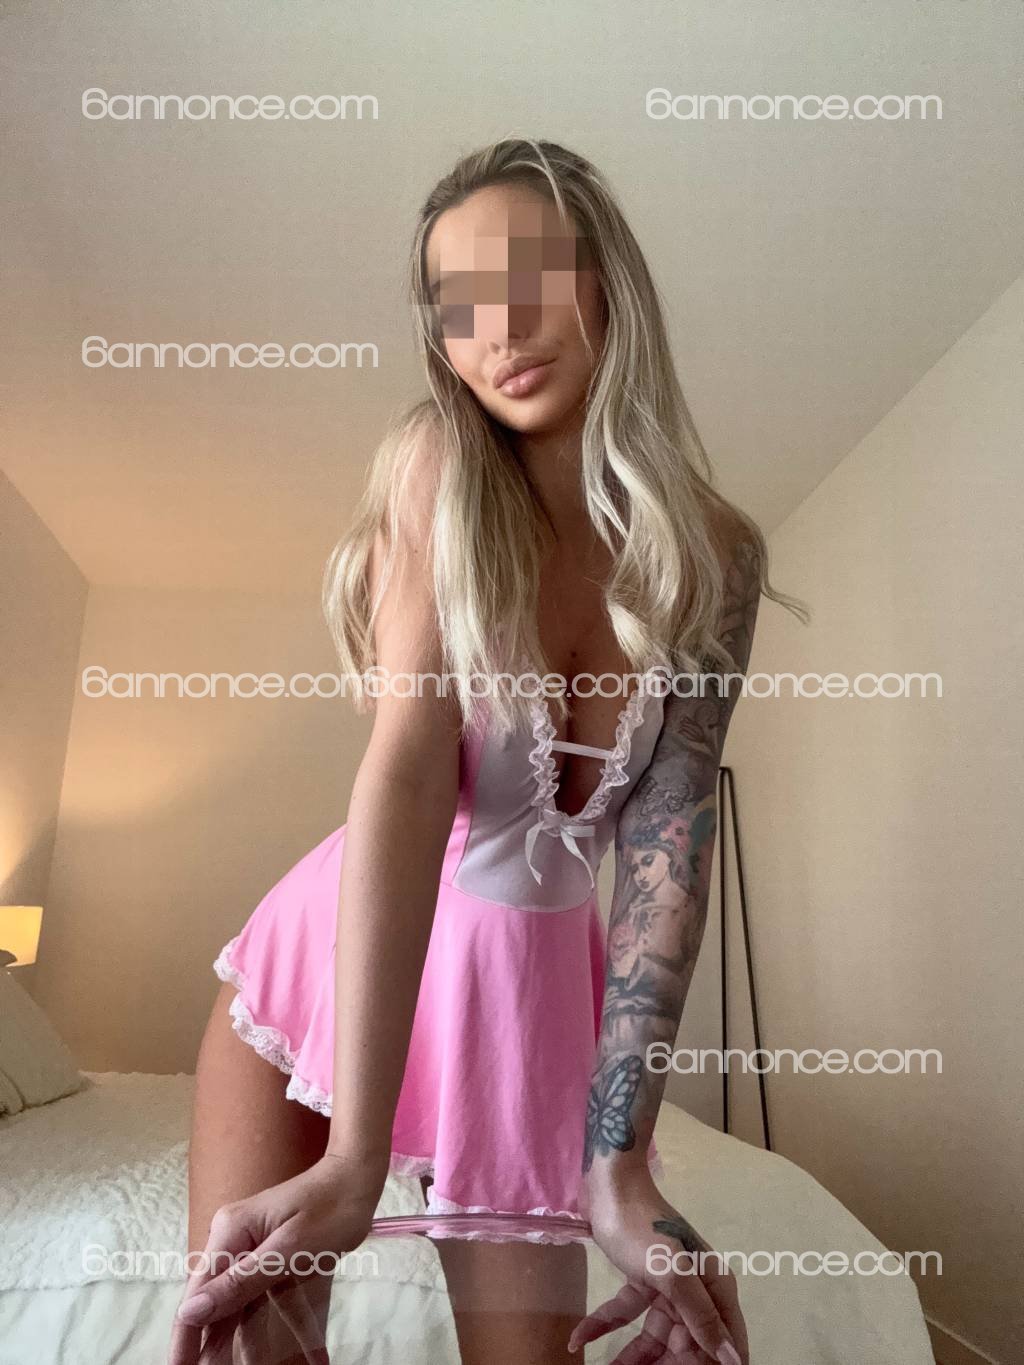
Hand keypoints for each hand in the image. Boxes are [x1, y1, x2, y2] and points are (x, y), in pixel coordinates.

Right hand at [167, 1149, 386, 1364]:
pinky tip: (306, 1354)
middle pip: (217, 1304)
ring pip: (243, 1307)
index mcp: (229, 1233)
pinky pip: (268, 1298)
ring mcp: (252, 1250)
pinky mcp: (271, 1258)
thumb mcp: (289, 1249)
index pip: (198, 1293)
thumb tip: (190, 1312)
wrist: (358, 1176)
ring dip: (249, 1345)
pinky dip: (284, 1326)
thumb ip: (240, 1282)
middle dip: (214, 1346)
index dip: (186, 1338)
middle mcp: (233, 1241)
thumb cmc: (330, 1207)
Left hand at [575, 1162, 748, 1364]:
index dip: (713, 1364)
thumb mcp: (673, 1275)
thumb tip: (734, 1361)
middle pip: (687, 1344)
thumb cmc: (644, 1228)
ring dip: (631, 1356)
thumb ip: (702, 1318)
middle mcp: (697, 1291)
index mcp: (715, 1288)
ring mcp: (668, 1286)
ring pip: (654, 1335)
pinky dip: (604, 1325)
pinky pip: (627, 1313)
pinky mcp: (642, 1280)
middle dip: (664, 1364)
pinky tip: (578, 1338)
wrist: (609, 1186)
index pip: (725, 1342)